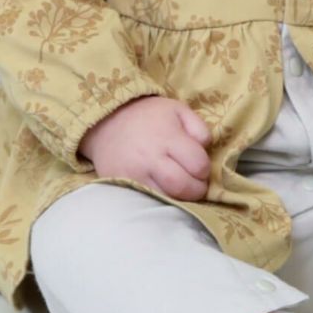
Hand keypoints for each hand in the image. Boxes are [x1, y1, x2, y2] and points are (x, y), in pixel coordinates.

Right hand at [78, 95, 211, 200]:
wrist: (106, 122)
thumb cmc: (148, 116)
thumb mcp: (178, 110)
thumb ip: (200, 129)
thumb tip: (206, 150)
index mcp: (167, 137)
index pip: (198, 164)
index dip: (204, 169)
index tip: (199, 166)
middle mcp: (150, 158)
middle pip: (183, 187)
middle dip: (196, 189)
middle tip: (195, 183)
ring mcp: (135, 175)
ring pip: (167, 199)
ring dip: (179, 198)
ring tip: (179, 187)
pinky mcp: (122, 186)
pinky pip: (148, 201)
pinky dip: (160, 200)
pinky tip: (162, 189)